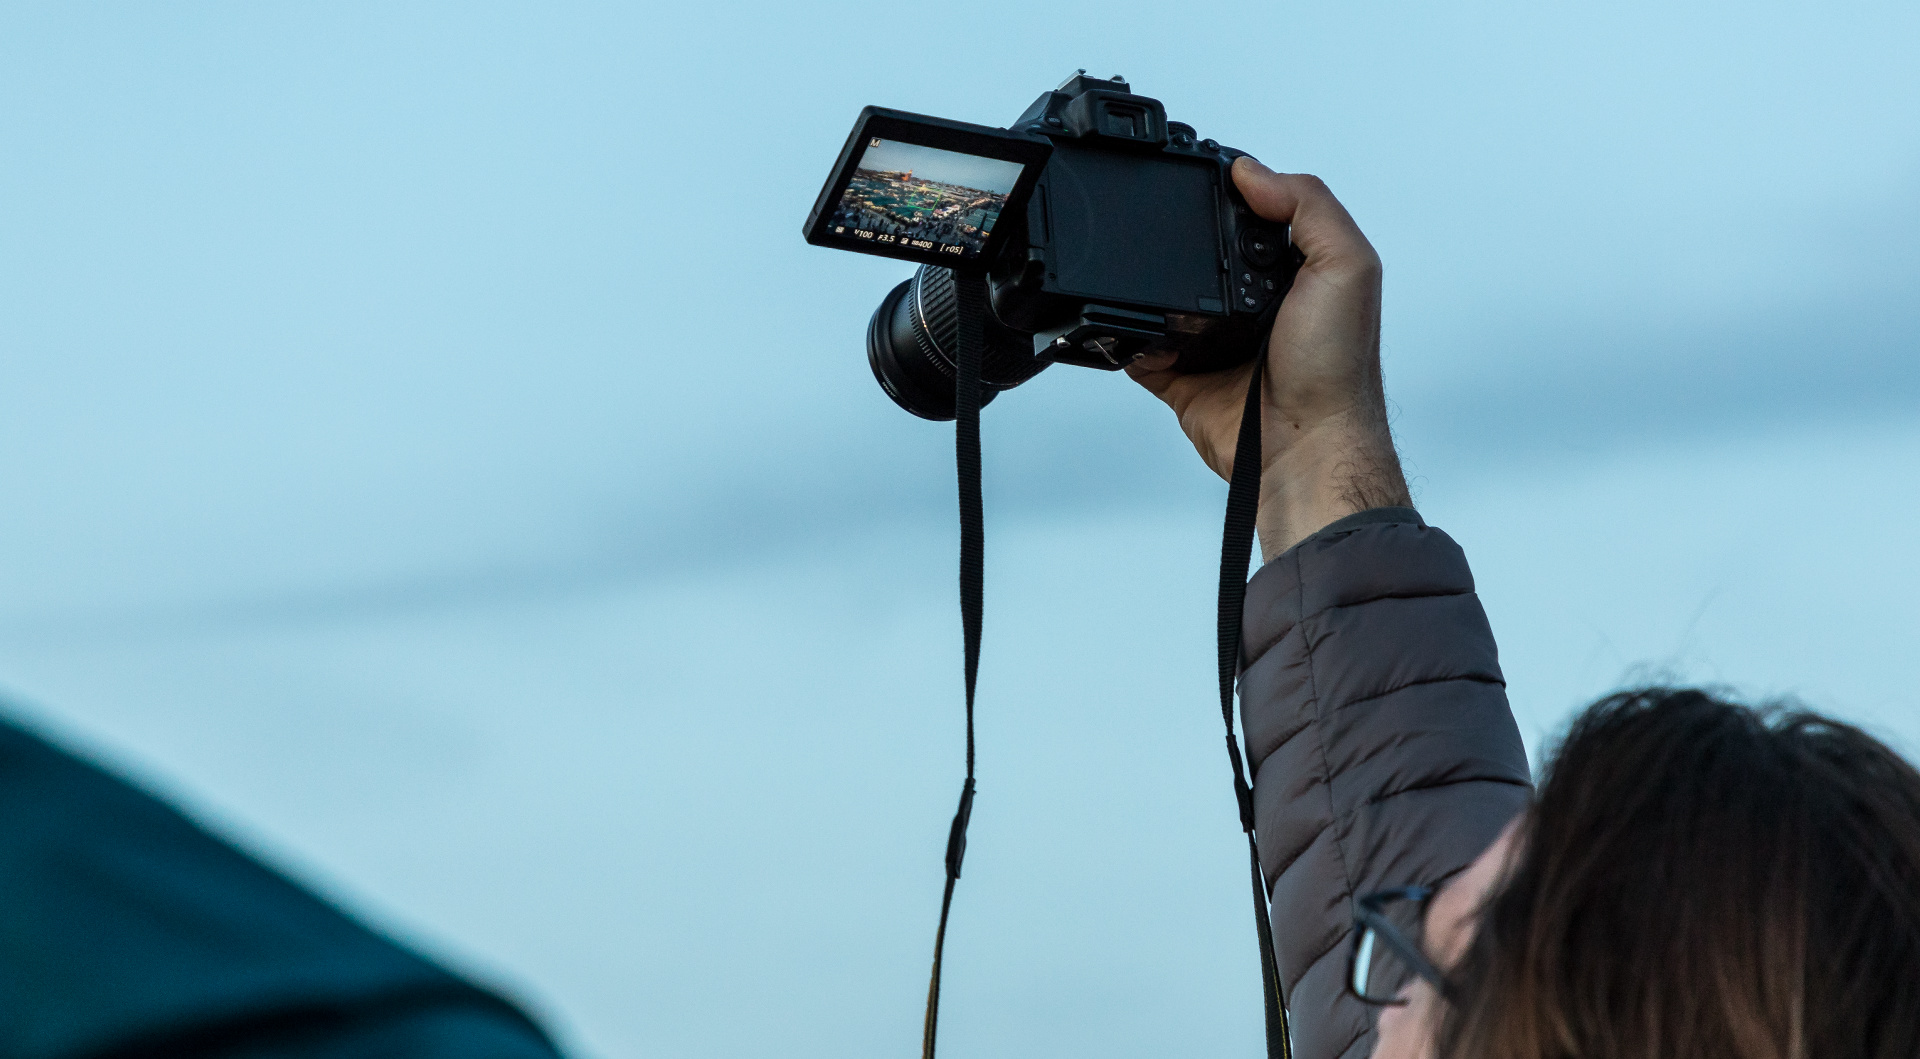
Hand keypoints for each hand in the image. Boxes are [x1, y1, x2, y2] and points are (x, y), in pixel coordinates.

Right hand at [1127, 157, 1409, 560]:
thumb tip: (1250, 171)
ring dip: (1148, 288)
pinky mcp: (1181, 380)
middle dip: (1179, 242)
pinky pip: (1139, 351)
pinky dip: (1127, 339)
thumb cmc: (1337, 370)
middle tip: (1161, 227)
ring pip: (1164, 301)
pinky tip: (1129, 324)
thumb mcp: (1347, 266)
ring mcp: (1214, 345)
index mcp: (1294, 274)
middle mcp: (1253, 307)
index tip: (1204, 175)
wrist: (1303, 447)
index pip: (1255, 217)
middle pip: (1201, 257)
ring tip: (1139, 273)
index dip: (1233, 194)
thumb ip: (1309, 206)